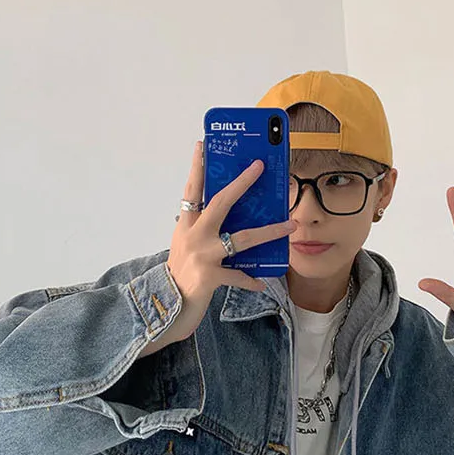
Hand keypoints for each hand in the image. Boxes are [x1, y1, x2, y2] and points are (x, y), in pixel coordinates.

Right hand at [162, 141, 290, 343]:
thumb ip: (199, 232)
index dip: (196, 167)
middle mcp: (192, 235)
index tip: (201, 145)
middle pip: (219, 203)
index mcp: (185, 225)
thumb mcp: (184, 247)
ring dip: (268, 231)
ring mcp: (202, 255)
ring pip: (242, 238)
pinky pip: (238, 275)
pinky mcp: (210, 277)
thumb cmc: (179, 277)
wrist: (164, 309)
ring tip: (289, 226)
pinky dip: (251, 279)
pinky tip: (262, 282)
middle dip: (241, 184)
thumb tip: (226, 219)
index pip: (191, 190)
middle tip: (258, 166)